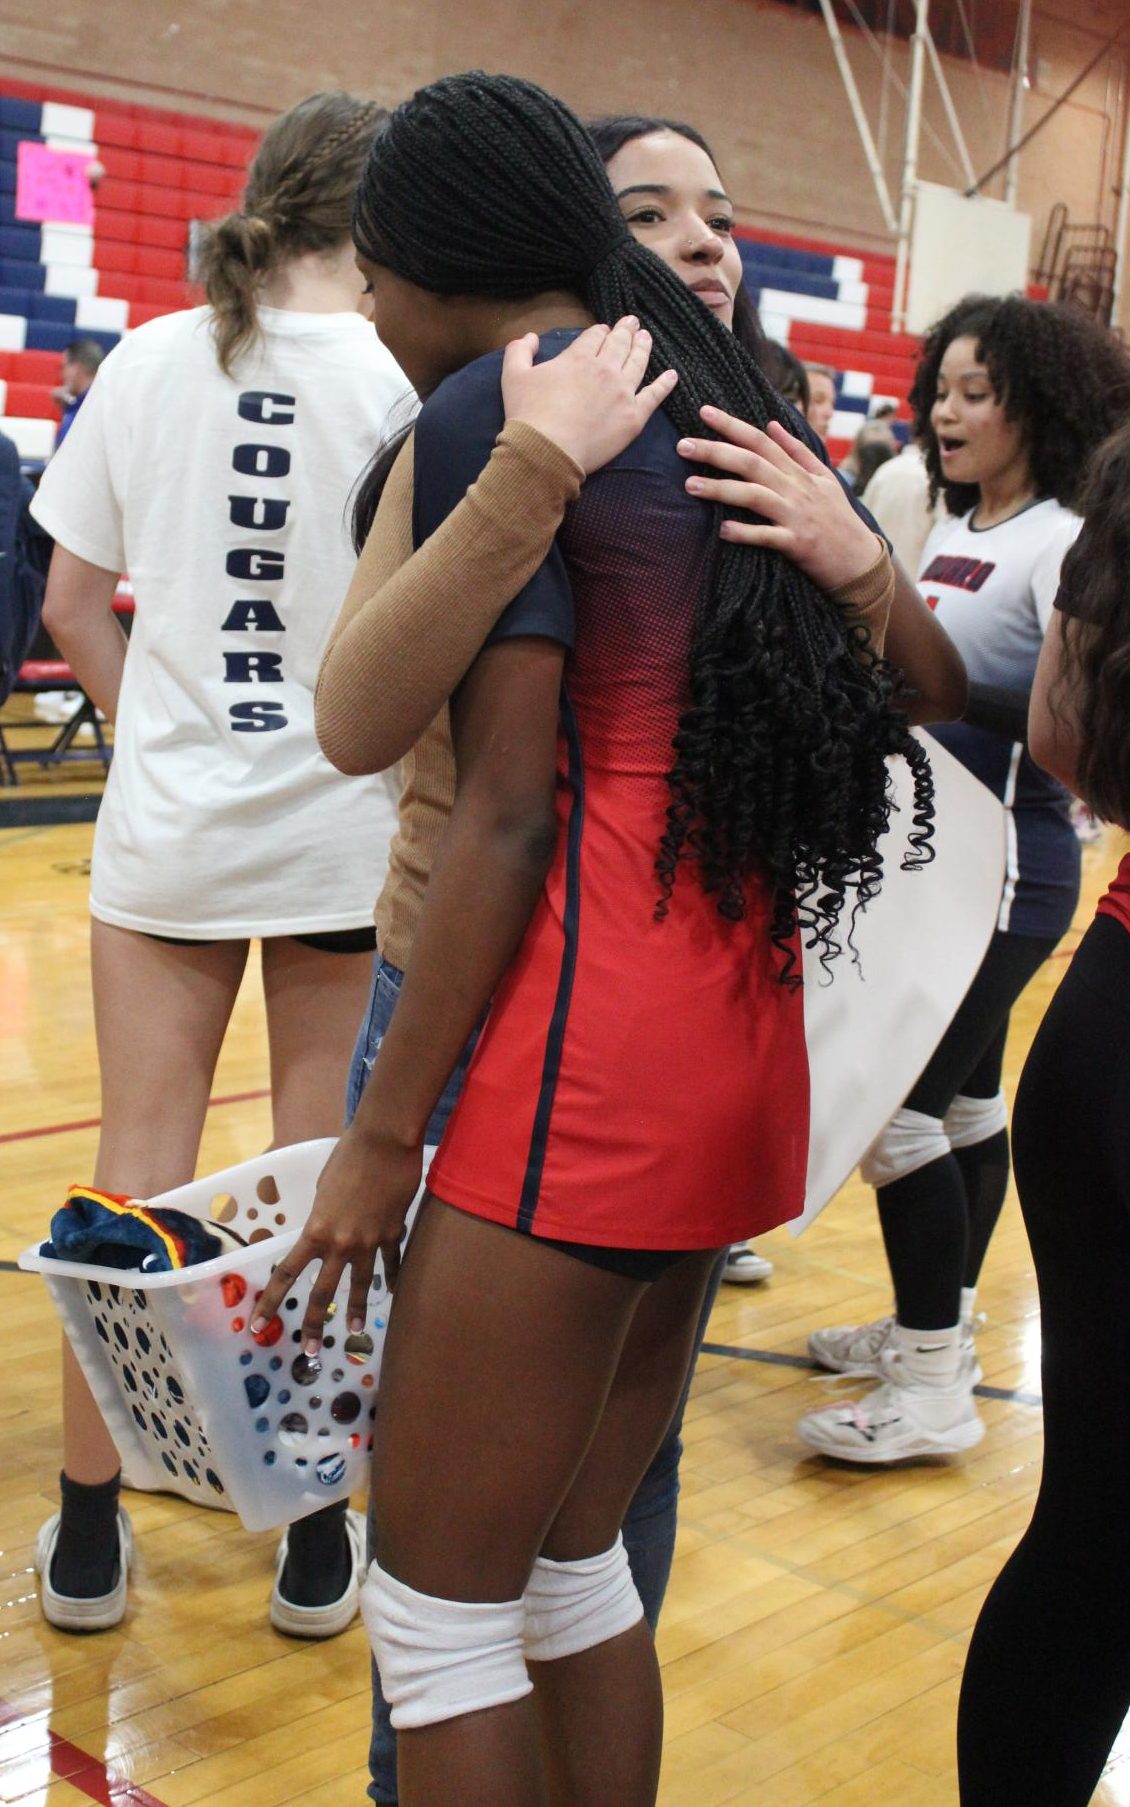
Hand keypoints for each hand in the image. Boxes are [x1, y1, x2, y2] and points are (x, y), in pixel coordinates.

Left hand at [249, 1125, 423, 1353]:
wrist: (385, 1143)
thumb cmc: (348, 1155)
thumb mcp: (323, 1188)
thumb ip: (322, 1215)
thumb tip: (325, 1230)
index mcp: (315, 1230)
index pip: (287, 1274)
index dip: (271, 1302)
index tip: (259, 1324)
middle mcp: (340, 1243)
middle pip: (323, 1292)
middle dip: (314, 1324)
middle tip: (309, 1350)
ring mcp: (370, 1242)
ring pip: (360, 1285)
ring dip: (355, 1310)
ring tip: (354, 1330)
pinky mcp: (394, 1233)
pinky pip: (390, 1262)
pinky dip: (391, 1276)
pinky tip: (391, 1290)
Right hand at [501, 317, 677, 474]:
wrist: (546, 453)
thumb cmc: (528, 415)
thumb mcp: (513, 376)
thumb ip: (519, 350)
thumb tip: (530, 337)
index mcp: (579, 357)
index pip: (596, 336)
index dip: (601, 331)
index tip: (604, 330)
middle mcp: (605, 370)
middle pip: (620, 344)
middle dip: (626, 331)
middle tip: (633, 323)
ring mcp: (623, 393)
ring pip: (638, 363)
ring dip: (643, 348)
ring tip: (646, 338)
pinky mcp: (634, 417)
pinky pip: (655, 396)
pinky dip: (665, 384)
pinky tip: (672, 375)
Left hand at [677, 407, 880, 592]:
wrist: (860, 560)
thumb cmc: (838, 520)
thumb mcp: (824, 478)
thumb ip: (797, 451)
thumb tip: (771, 424)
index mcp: (799, 472)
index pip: (762, 441)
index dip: (733, 426)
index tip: (704, 412)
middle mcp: (796, 489)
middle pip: (751, 463)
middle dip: (715, 451)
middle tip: (682, 445)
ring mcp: (796, 515)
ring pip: (754, 496)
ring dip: (720, 489)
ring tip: (689, 485)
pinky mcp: (797, 543)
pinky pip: (767, 536)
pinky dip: (745, 532)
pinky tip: (722, 530)